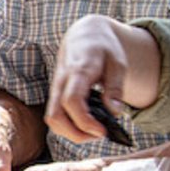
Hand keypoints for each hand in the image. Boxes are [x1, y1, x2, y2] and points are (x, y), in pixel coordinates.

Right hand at [47, 15, 131, 142]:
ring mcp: (55, 89)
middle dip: (76, 134)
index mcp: (78, 71)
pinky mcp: (54, 95)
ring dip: (71, 133)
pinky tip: (86, 125)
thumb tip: (115, 112)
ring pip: (52, 120)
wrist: (83, 36)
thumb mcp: (118, 63)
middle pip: (55, 116)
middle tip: (100, 134)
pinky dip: (68, 127)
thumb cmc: (103, 48)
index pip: (71, 101)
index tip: (102, 131)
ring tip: (94, 131)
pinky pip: (54, 116)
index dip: (84, 121)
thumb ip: (116, 88)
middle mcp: (61, 82)